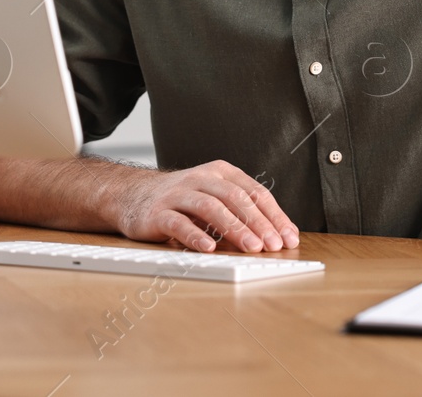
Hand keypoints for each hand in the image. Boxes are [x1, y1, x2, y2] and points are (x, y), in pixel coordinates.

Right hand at [100, 159, 299, 252]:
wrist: (133, 196)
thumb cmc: (182, 201)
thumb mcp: (214, 200)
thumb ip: (240, 215)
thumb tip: (274, 238)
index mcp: (220, 173)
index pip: (254, 192)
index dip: (274, 215)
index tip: (288, 237)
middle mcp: (201, 178)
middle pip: (236, 198)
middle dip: (259, 223)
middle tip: (274, 245)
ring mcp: (178, 193)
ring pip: (210, 208)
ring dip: (234, 228)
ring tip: (251, 247)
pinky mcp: (158, 212)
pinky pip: (178, 223)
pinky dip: (195, 236)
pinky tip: (209, 248)